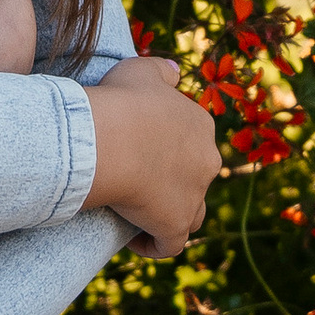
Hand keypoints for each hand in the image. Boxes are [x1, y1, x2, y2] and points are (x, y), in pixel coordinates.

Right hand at [85, 51, 219, 258]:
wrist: (108, 139)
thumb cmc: (121, 102)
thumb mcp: (141, 70)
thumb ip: (162, 72)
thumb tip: (175, 73)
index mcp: (200, 126)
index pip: (193, 141)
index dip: (170, 148)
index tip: (142, 151)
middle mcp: (207, 161)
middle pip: (196, 176)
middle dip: (176, 181)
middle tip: (139, 181)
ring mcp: (194, 196)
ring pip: (193, 213)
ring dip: (173, 214)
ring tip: (143, 213)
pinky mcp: (175, 224)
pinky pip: (170, 243)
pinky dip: (155, 244)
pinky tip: (135, 239)